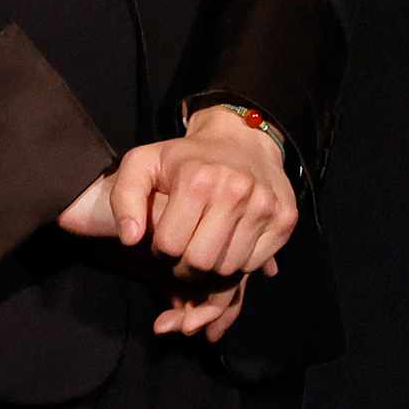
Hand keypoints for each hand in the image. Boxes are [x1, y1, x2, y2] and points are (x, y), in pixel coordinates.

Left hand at [57, 107, 297, 336]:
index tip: (167, 235)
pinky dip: (239, 261)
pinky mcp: (284, 218)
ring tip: (206, 243)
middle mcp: (235, 191)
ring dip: (212, 266)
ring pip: (228, 269)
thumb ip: (124, 198)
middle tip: (186, 247)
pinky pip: (253, 264)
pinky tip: (231, 240)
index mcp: (197, 179)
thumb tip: (131, 239)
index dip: (162, 248)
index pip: (170, 247)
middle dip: (186, 264)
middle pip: (201, 264)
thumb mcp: (143, 164)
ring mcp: (264, 205)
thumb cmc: (185, 158)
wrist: (242, 139)